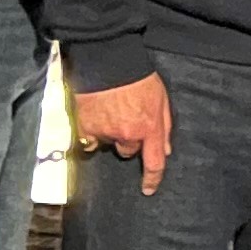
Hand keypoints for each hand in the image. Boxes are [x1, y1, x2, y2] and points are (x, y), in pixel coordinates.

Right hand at [71, 70, 171, 191]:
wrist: (109, 60)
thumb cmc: (139, 77)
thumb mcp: (161, 99)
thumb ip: (164, 127)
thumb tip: (165, 150)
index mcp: (149, 127)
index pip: (154, 161)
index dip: (152, 178)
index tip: (147, 189)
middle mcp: (127, 133)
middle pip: (128, 151)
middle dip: (128, 140)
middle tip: (125, 118)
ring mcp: (105, 131)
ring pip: (108, 143)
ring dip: (110, 133)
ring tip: (110, 109)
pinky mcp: (85, 126)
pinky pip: (88, 140)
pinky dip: (90, 133)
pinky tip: (94, 116)